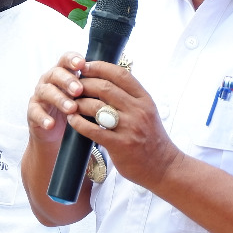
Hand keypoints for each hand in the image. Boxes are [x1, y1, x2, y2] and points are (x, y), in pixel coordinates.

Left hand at [29, 53, 181, 190]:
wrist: (164, 167)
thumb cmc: (150, 138)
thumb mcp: (146, 112)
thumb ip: (130, 97)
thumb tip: (105, 78)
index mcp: (145, 100)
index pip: (120, 74)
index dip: (100, 67)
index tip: (85, 66)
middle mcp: (138, 111)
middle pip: (104, 87)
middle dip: (84, 84)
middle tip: (72, 86)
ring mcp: (129, 128)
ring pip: (96, 106)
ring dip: (78, 103)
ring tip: (69, 102)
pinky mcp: (120, 145)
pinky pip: (92, 129)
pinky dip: (78, 122)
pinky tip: (72, 119)